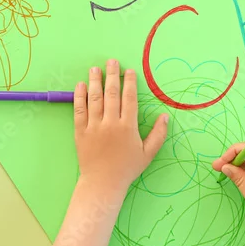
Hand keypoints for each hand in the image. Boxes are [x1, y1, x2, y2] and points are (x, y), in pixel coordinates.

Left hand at [74, 59, 168, 194]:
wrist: (102, 183)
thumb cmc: (127, 168)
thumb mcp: (147, 154)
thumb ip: (158, 134)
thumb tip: (165, 116)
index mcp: (128, 127)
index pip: (129, 99)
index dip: (130, 82)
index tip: (129, 70)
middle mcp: (110, 123)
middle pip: (111, 94)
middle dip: (112, 75)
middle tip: (112, 61)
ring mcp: (94, 127)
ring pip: (94, 99)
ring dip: (95, 81)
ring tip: (95, 68)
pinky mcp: (80, 132)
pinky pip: (79, 111)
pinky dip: (79, 97)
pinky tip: (80, 85)